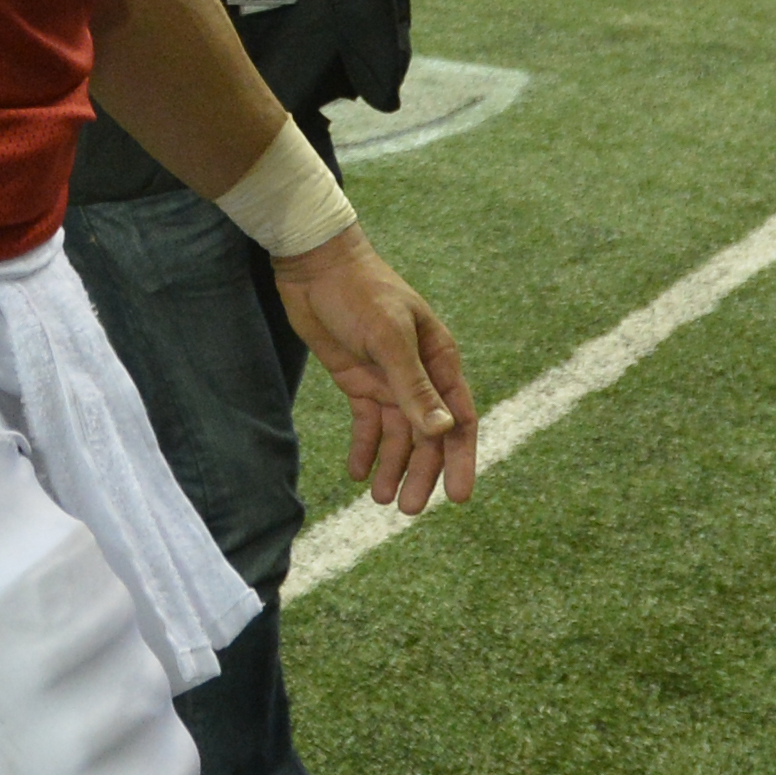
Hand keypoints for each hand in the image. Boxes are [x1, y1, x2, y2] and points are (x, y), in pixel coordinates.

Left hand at [276, 227, 478, 515]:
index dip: (461, 459)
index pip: (459, 419)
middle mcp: (419, 373)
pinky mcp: (358, 380)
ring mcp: (388, 378)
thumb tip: (443, 430)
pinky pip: (367, 423)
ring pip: (398, 434)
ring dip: (392, 466)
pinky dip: (365, 449)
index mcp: (439, 360)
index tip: (457, 497)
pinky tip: (357, 474)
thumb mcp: (389, 338)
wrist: (315, 265)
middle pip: (429, 434)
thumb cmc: (360, 292)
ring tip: (379, 500)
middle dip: (422, 472)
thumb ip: (414, 386)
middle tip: (407, 509)